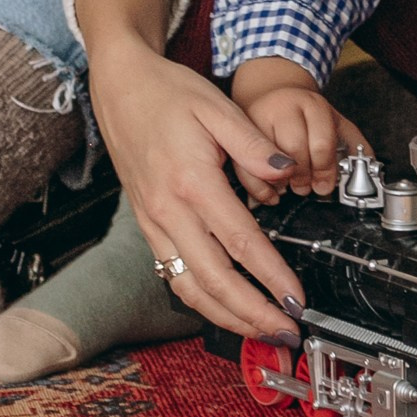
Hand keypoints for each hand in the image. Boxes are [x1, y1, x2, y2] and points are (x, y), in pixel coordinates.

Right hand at [85, 33, 308, 340]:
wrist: (120, 86)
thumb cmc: (168, 93)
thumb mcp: (218, 106)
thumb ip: (254, 143)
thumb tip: (286, 170)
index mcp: (191, 181)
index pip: (240, 242)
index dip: (271, 275)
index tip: (296, 297)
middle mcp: (167, 210)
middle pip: (213, 279)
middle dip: (252, 313)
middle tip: (286, 330)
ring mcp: (153, 222)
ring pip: (188, 286)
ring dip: (225, 316)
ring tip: (260, 330)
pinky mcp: (147, 225)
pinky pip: (172, 274)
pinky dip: (199, 299)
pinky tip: (223, 308)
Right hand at [230, 60, 370, 197]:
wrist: (269, 87)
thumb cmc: (304, 109)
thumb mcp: (332, 119)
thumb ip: (353, 142)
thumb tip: (369, 167)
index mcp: (312, 104)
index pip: (321, 142)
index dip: (325, 170)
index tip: (325, 185)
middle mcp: (283, 107)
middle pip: (294, 150)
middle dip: (302, 176)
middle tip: (306, 187)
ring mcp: (257, 117)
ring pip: (266, 157)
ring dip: (279, 180)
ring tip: (288, 186)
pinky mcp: (237, 130)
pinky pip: (243, 164)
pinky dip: (257, 184)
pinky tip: (270, 190)